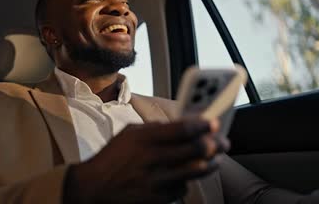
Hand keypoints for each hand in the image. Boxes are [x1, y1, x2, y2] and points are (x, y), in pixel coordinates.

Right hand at [64, 119, 229, 203]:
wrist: (94, 188)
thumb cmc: (112, 158)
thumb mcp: (128, 134)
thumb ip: (153, 129)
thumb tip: (182, 125)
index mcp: (143, 139)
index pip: (181, 129)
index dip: (202, 125)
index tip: (214, 123)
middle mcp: (151, 159)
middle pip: (195, 150)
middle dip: (215, 144)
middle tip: (223, 141)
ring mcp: (156, 181)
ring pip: (195, 171)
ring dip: (210, 163)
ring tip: (216, 158)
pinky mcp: (158, 199)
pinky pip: (183, 189)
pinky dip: (187, 181)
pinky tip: (185, 176)